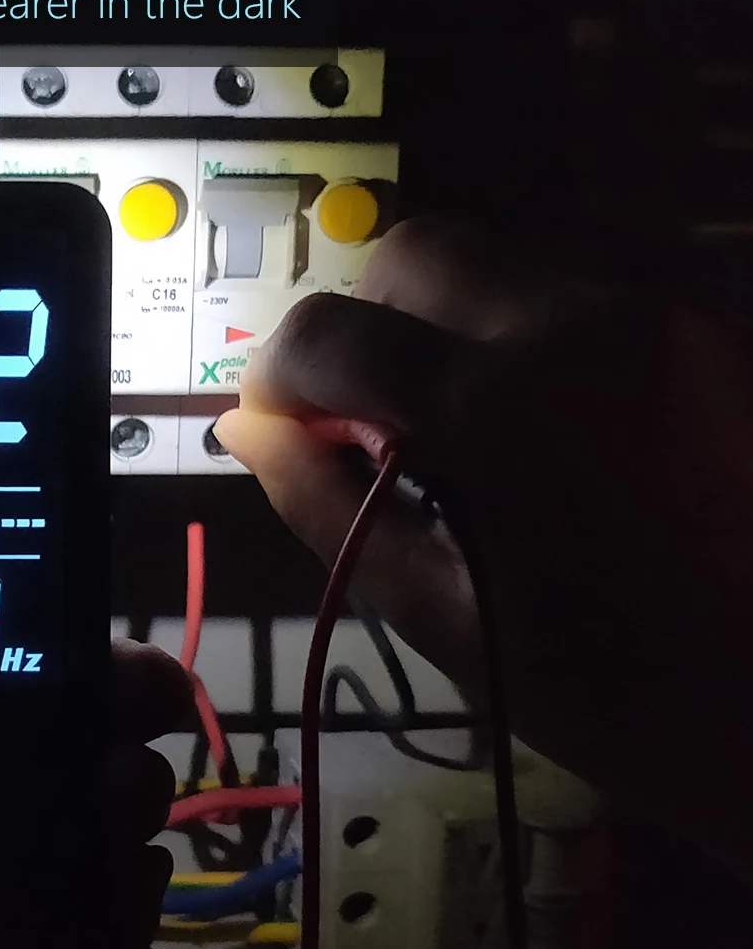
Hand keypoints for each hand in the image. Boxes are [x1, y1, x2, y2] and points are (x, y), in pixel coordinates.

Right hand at [213, 218, 752, 867]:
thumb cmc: (619, 695)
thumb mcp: (440, 615)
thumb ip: (324, 504)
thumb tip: (248, 430)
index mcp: (500, 404)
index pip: (330, 331)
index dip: (277, 374)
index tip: (279, 427)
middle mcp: (579, 321)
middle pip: (415, 253)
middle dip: (360, 323)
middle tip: (360, 420)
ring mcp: (655, 315)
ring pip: (496, 267)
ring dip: (440, 329)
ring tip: (453, 435)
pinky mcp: (701, 330)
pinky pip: (570, 299)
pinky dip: (516, 342)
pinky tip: (535, 436)